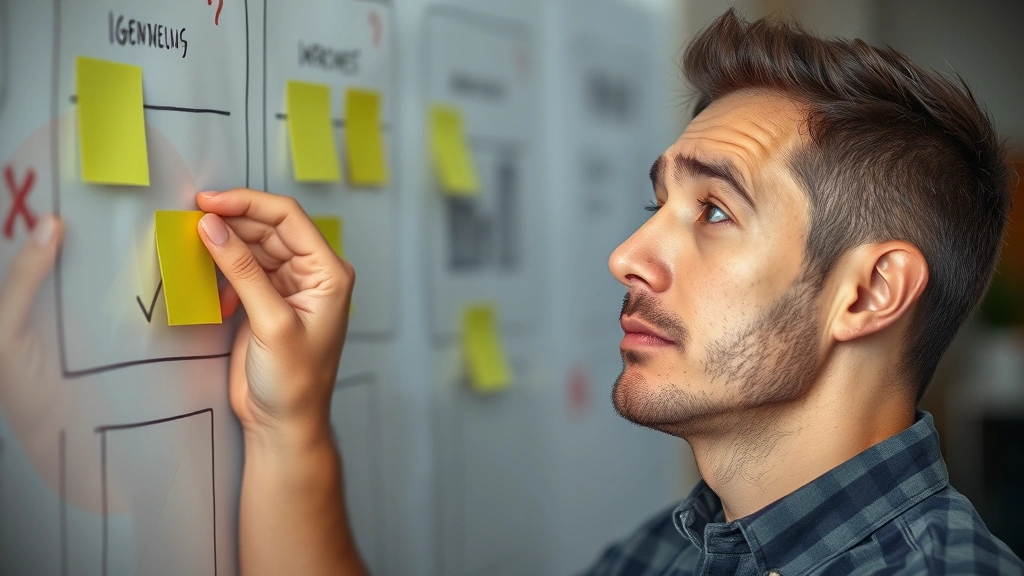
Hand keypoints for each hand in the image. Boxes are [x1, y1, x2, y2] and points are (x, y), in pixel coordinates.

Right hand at [197, 190, 366, 575]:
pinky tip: (210, 287)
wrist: (283, 423)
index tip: (210, 202)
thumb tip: (213, 226)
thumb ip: (242, 271)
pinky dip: (223, 271)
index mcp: (329, 272)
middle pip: (269, 228)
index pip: (289, 218)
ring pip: (253, 247)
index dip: (249, 203)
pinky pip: (242, 270)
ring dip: (225, 244)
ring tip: (193, 244)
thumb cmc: (294, 380)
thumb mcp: (270, 321)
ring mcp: (288, 287)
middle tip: (192, 218)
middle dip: (233, 220)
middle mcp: (312, 274)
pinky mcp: (265, 302)